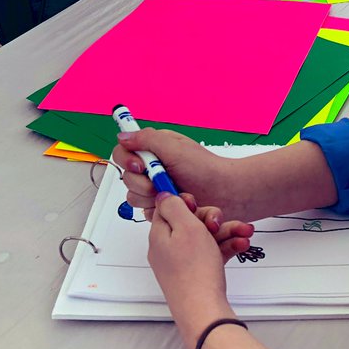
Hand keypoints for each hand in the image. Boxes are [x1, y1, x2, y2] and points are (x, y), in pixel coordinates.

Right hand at [114, 128, 233, 213]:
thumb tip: (123, 136)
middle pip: (126, 177)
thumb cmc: (205, 168)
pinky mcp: (160, 206)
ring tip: (174, 193)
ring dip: (152, 197)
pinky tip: (175, 204)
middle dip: (143, 183)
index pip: (123, 151)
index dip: (127, 160)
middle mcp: (152, 168)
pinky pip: (145, 212)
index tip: (140, 166)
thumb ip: (148, 140)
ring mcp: (155, 188)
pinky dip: (159, 210)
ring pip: (133, 197)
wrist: (225, 194)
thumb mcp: (176, 148)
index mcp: (154, 149)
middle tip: (163, 182)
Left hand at [148, 194, 243, 340]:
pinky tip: (242, 245)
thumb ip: (174, 207)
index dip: (185, 202)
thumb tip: (162, 194)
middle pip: (190, 222)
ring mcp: (182, 262)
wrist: (204, 311)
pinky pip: (212, 253)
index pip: (167, 208)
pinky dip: (227, 247)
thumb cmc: (194, 271)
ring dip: (227, 231)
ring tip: (245, 232)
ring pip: (205, 237)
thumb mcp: (186, 227)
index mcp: (160, 235)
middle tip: (221, 221)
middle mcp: (168, 248)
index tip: (197, 201)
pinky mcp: (197, 273)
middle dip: (212, 218)